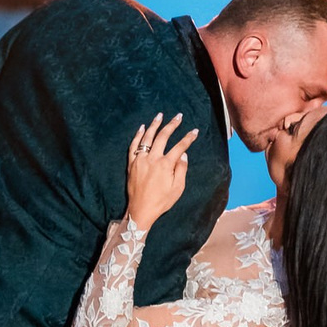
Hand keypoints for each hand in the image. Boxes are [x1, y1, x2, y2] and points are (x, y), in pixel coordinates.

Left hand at [125, 112, 196, 227]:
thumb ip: (181, 170)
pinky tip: (142, 127)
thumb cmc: (161, 201)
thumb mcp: (177, 188)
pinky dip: (138, 135)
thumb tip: (183, 155)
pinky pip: (134, 146)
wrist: (140, 210)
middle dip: (172, 125)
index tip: (194, 131)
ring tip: (160, 115)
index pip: (180, 147)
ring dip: (154, 125)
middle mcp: (152, 159)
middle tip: (178, 116)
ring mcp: (140, 160)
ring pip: (147, 137)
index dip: (188, 138)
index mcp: (166, 165)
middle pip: (163, 137)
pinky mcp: (131, 164)